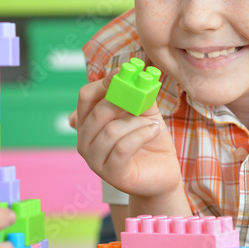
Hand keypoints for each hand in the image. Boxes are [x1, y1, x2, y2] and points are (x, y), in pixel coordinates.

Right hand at [74, 76, 180, 197]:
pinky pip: (122, 148)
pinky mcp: (111, 174)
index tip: (124, 73)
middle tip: (143, 100)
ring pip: (111, 130)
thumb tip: (138, 76)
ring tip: (154, 124)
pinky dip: (142, 134)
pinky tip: (154, 131)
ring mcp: (95, 160)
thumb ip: (138, 96)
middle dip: (124, 102)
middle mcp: (85, 142)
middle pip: (97, 112)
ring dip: (138, 122)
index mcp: (89, 123)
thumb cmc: (151, 142)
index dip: (104, 83)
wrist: (163, 173)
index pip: (86, 97)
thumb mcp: (145, 113)